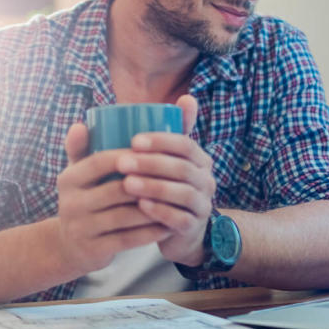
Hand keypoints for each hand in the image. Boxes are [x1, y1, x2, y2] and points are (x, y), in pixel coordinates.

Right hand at [54, 123, 172, 274]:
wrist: (69, 245)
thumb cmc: (84, 199)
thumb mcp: (77, 174)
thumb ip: (81, 148)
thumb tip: (82, 124)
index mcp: (69, 179)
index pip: (101, 162)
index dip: (130, 157)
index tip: (155, 153)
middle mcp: (70, 203)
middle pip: (117, 190)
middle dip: (148, 184)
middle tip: (175, 178)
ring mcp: (81, 228)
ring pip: (125, 216)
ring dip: (154, 208)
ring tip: (176, 201)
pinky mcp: (94, 249)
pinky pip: (128, 239)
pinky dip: (150, 232)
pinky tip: (168, 225)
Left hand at [123, 95, 216, 266]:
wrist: (176, 230)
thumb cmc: (164, 187)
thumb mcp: (164, 160)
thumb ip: (165, 133)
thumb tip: (184, 97)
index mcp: (199, 158)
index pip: (184, 143)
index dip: (161, 141)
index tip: (133, 141)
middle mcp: (206, 179)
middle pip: (182, 167)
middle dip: (151, 163)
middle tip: (122, 163)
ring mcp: (203, 204)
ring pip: (181, 193)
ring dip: (153, 187)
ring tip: (126, 185)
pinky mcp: (194, 226)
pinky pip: (180, 219)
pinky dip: (160, 212)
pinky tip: (141, 207)